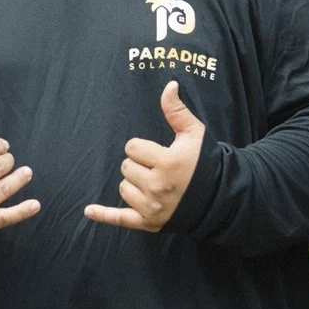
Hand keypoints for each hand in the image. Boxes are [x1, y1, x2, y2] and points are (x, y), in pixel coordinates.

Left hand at [84, 82, 204, 231]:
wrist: (219, 198)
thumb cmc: (205, 163)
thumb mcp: (194, 133)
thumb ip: (176, 110)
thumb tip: (168, 85)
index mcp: (168, 162)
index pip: (132, 148)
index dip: (141, 147)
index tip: (156, 152)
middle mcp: (158, 186)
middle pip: (125, 167)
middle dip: (138, 165)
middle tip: (157, 168)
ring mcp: (153, 207)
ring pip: (123, 188)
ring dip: (133, 184)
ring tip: (153, 183)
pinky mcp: (149, 223)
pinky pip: (120, 219)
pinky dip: (104, 215)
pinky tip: (89, 211)